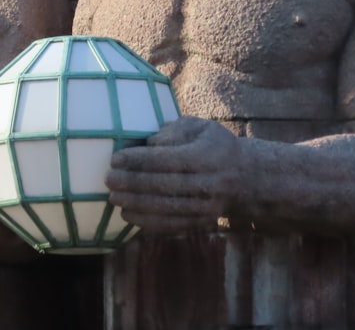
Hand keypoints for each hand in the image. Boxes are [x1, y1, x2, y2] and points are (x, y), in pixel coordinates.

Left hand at [106, 116, 242, 232]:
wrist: (247, 178)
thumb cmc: (215, 146)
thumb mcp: (200, 128)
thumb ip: (174, 132)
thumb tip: (148, 144)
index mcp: (206, 157)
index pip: (167, 160)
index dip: (138, 160)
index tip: (115, 159)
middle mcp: (208, 184)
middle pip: (163, 186)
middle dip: (132, 183)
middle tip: (108, 179)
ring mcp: (205, 208)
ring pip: (165, 209)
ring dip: (135, 204)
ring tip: (113, 197)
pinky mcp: (201, 223)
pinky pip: (171, 225)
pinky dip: (147, 222)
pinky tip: (128, 214)